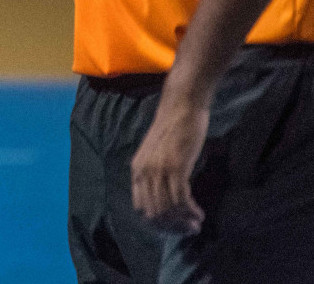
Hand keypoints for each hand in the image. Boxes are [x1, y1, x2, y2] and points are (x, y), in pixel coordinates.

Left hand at [131, 93, 208, 233]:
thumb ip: (156, 173)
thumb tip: (165, 199)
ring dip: (183, 221)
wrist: (181, 106)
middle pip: (154, 213)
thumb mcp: (157, 154)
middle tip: (189, 229)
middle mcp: (143, 172)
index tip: (174, 227)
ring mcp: (158, 169)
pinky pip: (181, 200)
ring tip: (196, 223)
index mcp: (136, 170)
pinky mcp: (175, 167)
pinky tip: (199, 214)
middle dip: (172, 227)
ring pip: (168, 209)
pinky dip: (190, 211)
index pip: (140, 208)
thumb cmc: (173, 129)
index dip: (158, 223)